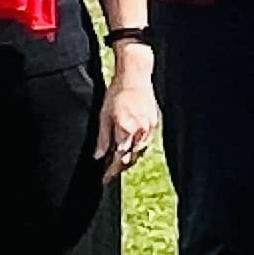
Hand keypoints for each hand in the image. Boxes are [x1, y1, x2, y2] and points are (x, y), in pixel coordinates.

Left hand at [93, 58, 161, 174]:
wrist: (135, 76)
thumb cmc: (117, 93)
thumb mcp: (104, 115)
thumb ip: (102, 137)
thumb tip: (99, 156)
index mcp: (125, 129)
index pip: (118, 158)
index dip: (111, 170)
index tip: (105, 178)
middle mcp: (140, 131)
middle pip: (131, 157)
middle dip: (121, 166)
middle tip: (111, 172)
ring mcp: (149, 127)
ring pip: (140, 150)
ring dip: (130, 157)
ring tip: (120, 161)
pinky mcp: (154, 122)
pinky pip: (146, 140)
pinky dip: (138, 146)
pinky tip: (131, 146)